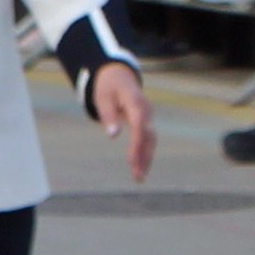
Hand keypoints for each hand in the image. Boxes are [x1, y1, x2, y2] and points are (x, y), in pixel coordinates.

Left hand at [90, 60, 154, 181]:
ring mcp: (148, 116)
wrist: (118, 76)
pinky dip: (145, 153)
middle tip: (137, 177)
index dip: (137, 145)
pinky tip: (140, 168)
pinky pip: (148, 139)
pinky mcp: (147, 121)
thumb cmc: (108, 88)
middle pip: (149, 136)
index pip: (140, 126)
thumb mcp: (103, 98)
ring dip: (146, 158)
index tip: (131, 161)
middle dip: (144, 157)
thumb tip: (113, 135)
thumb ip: (108, 115)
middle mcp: (146, 110)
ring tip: (139, 178)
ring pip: (151, 140)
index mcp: (135, 103)